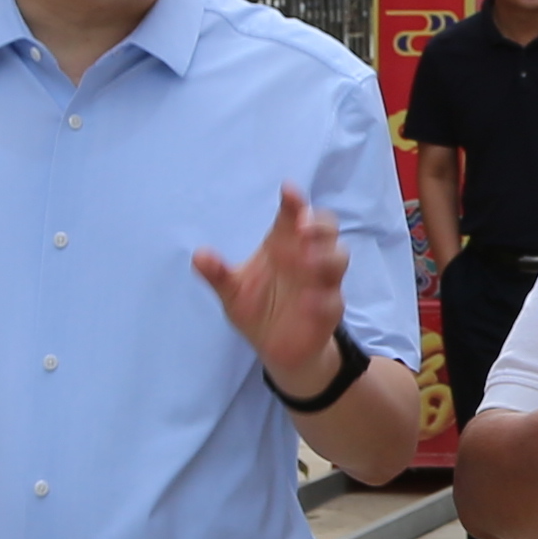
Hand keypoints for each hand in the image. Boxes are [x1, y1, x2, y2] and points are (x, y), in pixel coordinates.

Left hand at [193, 185, 352, 389]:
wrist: (275, 348)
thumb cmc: (257, 308)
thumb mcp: (232, 291)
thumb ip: (218, 274)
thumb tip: (198, 255)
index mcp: (283, 243)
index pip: (293, 215)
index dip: (294, 202)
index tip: (288, 190)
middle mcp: (307, 256)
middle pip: (327, 228)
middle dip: (319, 225)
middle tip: (302, 228)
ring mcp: (322, 282)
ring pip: (339, 258)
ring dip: (325, 257)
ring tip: (306, 261)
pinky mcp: (329, 310)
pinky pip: (333, 300)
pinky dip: (323, 299)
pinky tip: (308, 301)